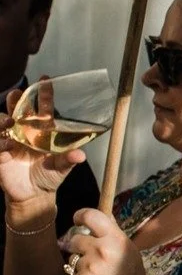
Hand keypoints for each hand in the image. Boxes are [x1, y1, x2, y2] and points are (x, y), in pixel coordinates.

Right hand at [0, 84, 83, 215]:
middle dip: (16, 100)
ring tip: (10, 121)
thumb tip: (81, 155)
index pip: (43, 108)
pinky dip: (1, 141)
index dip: (44, 94)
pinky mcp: (1, 153)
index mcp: (42, 131)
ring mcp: (11, 141)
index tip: (46, 78)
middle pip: (18, 110)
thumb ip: (68, 160)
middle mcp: (26, 132)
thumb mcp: (61, 168)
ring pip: (3, 122)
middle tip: (16, 95)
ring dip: (5, 119)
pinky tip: (7, 143)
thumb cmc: (49, 176)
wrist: (33, 195)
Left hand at [62, 207, 150, 274]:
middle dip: (80, 245)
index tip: (79, 220)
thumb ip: (111, 230)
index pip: (90, 215)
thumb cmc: (130, 271)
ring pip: (72, 257)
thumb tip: (97, 214)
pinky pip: (72, 272)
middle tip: (92, 253)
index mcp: (115, 238)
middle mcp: (102, 250)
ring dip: (80, 262)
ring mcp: (90, 266)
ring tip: (97, 271)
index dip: (80, 216)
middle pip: (75, 238)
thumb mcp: (127, 246)